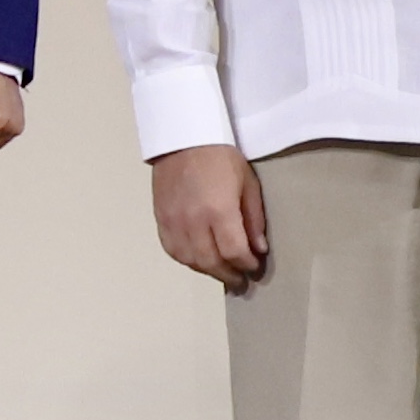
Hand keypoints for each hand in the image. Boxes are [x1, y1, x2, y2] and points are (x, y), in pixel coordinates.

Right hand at [150, 141, 268, 287]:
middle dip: (229, 275)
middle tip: (241, 282)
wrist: (182, 138)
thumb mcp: (247, 183)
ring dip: (209, 271)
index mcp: (218, 210)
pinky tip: (200, 260)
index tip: (254, 267)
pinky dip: (188, 260)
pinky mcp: (161, 220)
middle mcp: (193, 221)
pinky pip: (173, 251)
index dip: (247, 265)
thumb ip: (253, 218)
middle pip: (212, 262)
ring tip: (222, 272)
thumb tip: (258, 248)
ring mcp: (174, 222)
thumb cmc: (219, 157)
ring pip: (191, 261)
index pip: (234, 252)